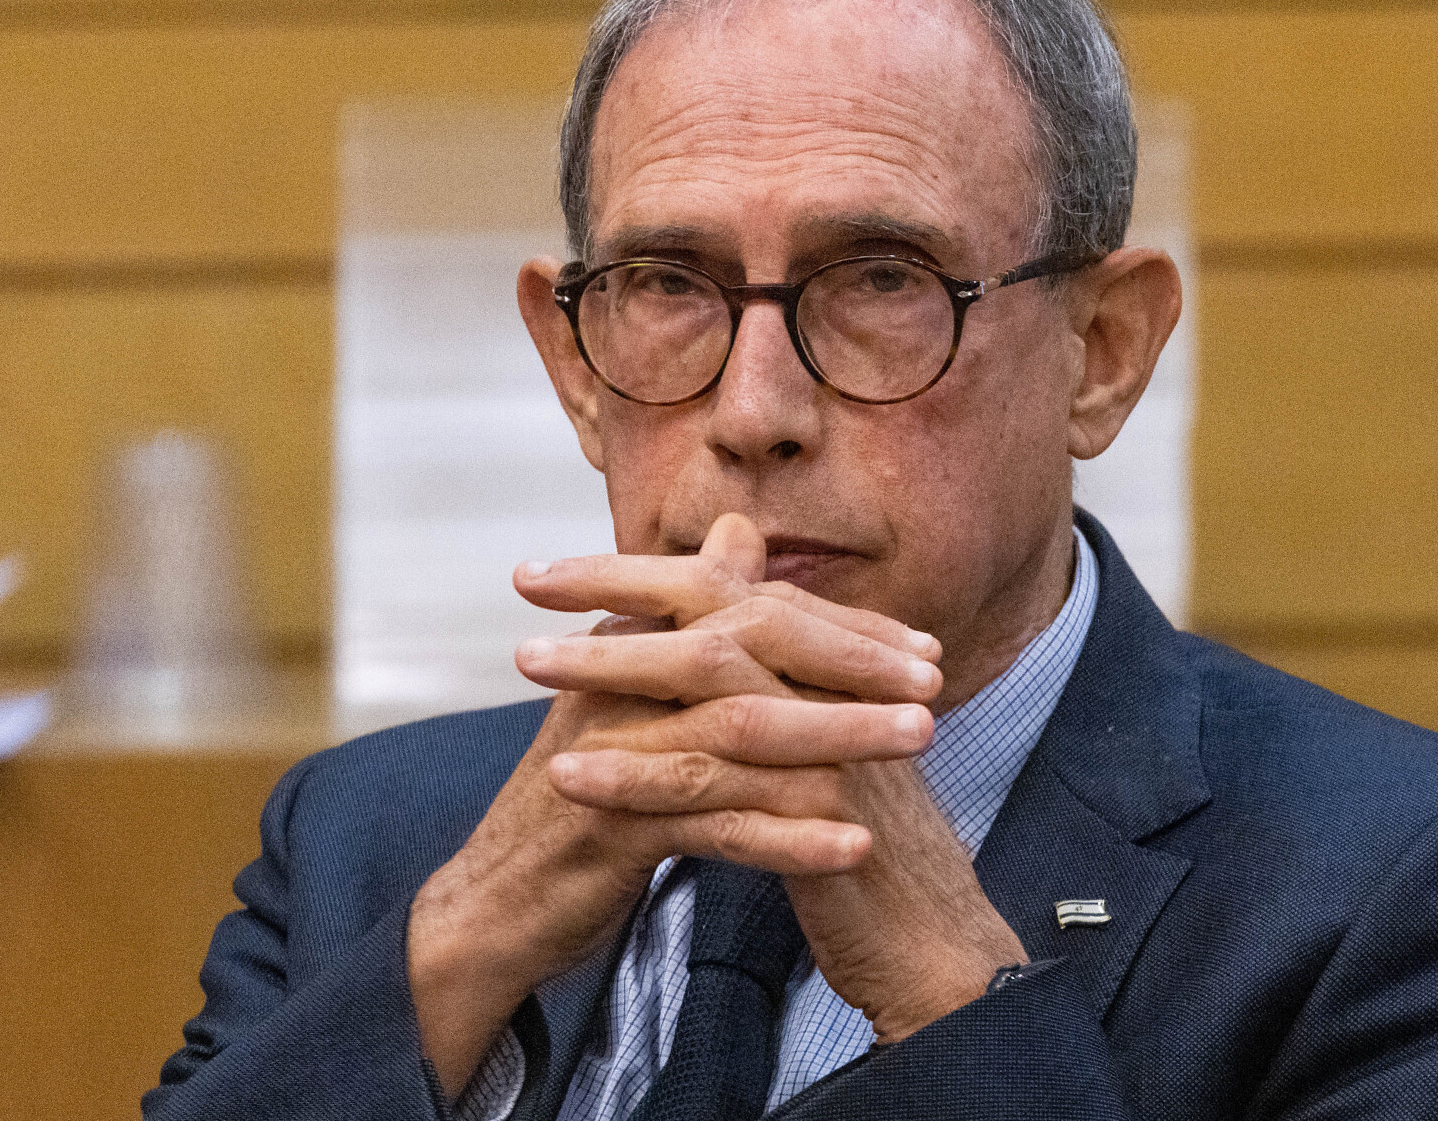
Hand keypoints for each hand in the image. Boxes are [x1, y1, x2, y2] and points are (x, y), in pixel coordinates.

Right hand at [407, 515, 940, 1096]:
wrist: (503, 903)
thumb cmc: (588, 795)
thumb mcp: (636, 696)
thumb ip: (690, 617)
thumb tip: (739, 533)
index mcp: (628, 642)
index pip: (745, 607)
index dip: (837, 626)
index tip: (919, 649)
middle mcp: (616, 682)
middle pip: (746, 651)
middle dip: (848, 664)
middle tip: (934, 685)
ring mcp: (613, 750)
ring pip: (742, 731)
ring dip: (839, 736)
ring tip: (920, 745)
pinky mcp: (613, 825)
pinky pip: (718, 825)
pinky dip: (791, 836)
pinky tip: (855, 847)